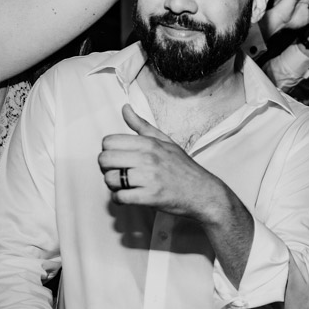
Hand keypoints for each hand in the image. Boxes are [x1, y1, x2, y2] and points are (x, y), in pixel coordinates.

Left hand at [98, 104, 227, 221]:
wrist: (204, 192)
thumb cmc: (184, 169)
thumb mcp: (165, 142)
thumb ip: (142, 126)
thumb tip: (125, 108)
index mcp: (149, 143)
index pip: (109, 141)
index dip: (109, 152)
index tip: (118, 159)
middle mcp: (148, 158)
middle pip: (105, 159)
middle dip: (107, 168)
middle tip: (118, 173)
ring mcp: (149, 178)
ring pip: (110, 179)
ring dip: (113, 186)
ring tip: (124, 186)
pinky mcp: (150, 197)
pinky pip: (120, 197)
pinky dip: (119, 199)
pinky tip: (127, 197)